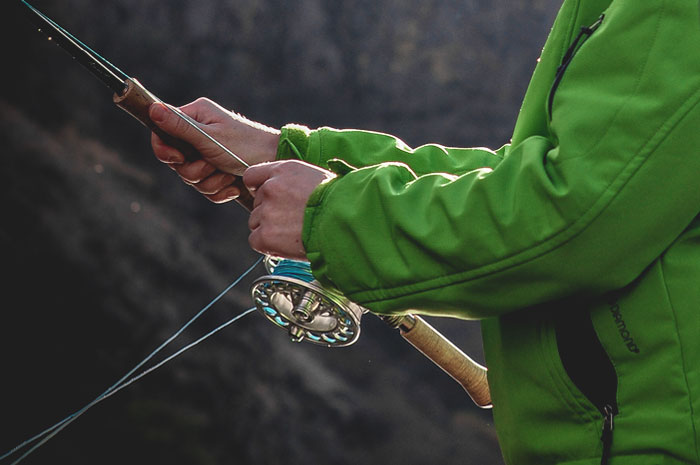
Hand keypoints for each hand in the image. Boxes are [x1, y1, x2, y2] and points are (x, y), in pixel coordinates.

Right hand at [149, 98, 279, 202]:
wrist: (275, 163)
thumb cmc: (246, 146)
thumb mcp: (210, 138)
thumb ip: (180, 127)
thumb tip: (152, 109)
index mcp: (195, 117)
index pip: (162, 134)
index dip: (166, 151)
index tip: (180, 158)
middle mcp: (199, 134)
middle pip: (176, 162)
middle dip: (195, 170)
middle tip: (213, 164)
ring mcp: (208, 154)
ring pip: (191, 179)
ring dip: (210, 181)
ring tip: (228, 174)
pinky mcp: (219, 171)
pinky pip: (206, 189)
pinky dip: (219, 191)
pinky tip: (233, 186)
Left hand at [244, 160, 335, 259]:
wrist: (346, 222)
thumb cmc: (341, 202)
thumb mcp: (317, 178)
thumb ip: (295, 181)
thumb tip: (288, 192)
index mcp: (283, 170)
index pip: (252, 176)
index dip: (259, 188)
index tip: (270, 198)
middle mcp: (271, 188)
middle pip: (257, 202)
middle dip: (271, 212)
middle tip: (293, 220)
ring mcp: (267, 212)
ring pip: (256, 222)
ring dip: (270, 229)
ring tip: (294, 232)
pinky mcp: (265, 235)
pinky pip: (255, 240)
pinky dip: (268, 245)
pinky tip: (286, 243)